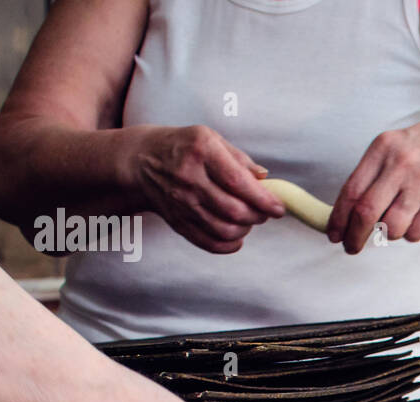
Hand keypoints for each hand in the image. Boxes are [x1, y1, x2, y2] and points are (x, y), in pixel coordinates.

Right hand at [122, 125, 284, 252]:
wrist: (141, 160)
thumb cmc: (183, 147)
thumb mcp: (211, 139)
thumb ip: (240, 160)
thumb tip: (265, 178)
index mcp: (201, 151)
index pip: (238, 182)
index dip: (264, 199)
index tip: (279, 208)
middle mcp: (189, 178)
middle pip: (234, 210)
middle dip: (258, 216)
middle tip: (264, 211)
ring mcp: (181, 202)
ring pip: (223, 230)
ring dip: (245, 229)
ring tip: (249, 220)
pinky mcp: (177, 221)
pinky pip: (208, 242)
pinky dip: (229, 245)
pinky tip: (237, 236)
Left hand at [326, 102, 419, 253]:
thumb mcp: (401, 144)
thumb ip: (377, 171)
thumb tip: (351, 210)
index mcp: (383, 147)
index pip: (351, 191)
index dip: (338, 218)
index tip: (333, 234)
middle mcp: (400, 164)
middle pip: (365, 213)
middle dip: (354, 237)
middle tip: (351, 248)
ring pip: (391, 227)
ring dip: (389, 235)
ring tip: (396, 226)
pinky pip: (415, 232)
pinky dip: (411, 234)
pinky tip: (418, 221)